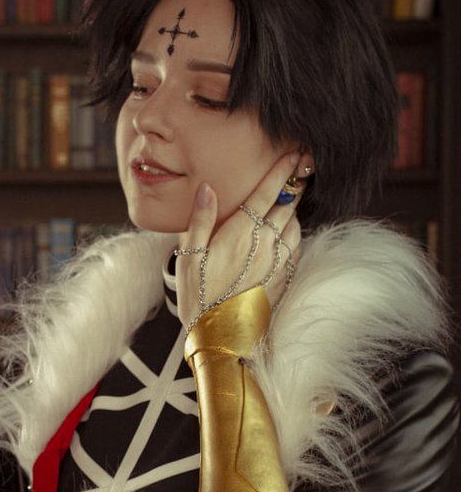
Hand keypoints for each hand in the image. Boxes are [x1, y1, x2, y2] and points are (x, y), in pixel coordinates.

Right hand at [175, 151, 302, 330]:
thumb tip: (207, 188)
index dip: (283, 171)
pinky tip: (288, 231)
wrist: (220, 338)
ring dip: (294, 209)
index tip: (295, 153)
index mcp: (240, 233)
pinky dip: (295, 233)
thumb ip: (200, 219)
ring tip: (292, 198)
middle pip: (288, 204)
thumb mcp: (189, 256)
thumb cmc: (198, 296)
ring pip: (295, 224)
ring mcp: (277, 261)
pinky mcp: (284, 278)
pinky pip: (296, 247)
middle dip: (296, 183)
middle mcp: (265, 244)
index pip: (269, 192)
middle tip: (303, 165)